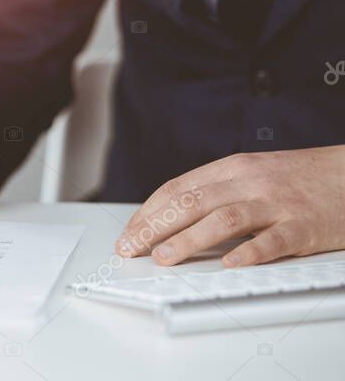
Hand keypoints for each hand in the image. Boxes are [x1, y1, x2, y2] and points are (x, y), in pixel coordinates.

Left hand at [117, 146, 344, 266]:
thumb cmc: (300, 178)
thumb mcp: (253, 174)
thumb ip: (217, 191)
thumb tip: (171, 216)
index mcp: (233, 168)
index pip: (178, 188)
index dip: (148, 212)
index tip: (128, 233)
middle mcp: (251, 182)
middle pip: (192, 202)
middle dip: (154, 227)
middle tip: (131, 248)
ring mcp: (278, 203)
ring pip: (224, 219)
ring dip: (189, 240)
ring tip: (164, 258)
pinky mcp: (305, 225)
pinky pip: (274, 239)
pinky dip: (250, 252)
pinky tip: (229, 264)